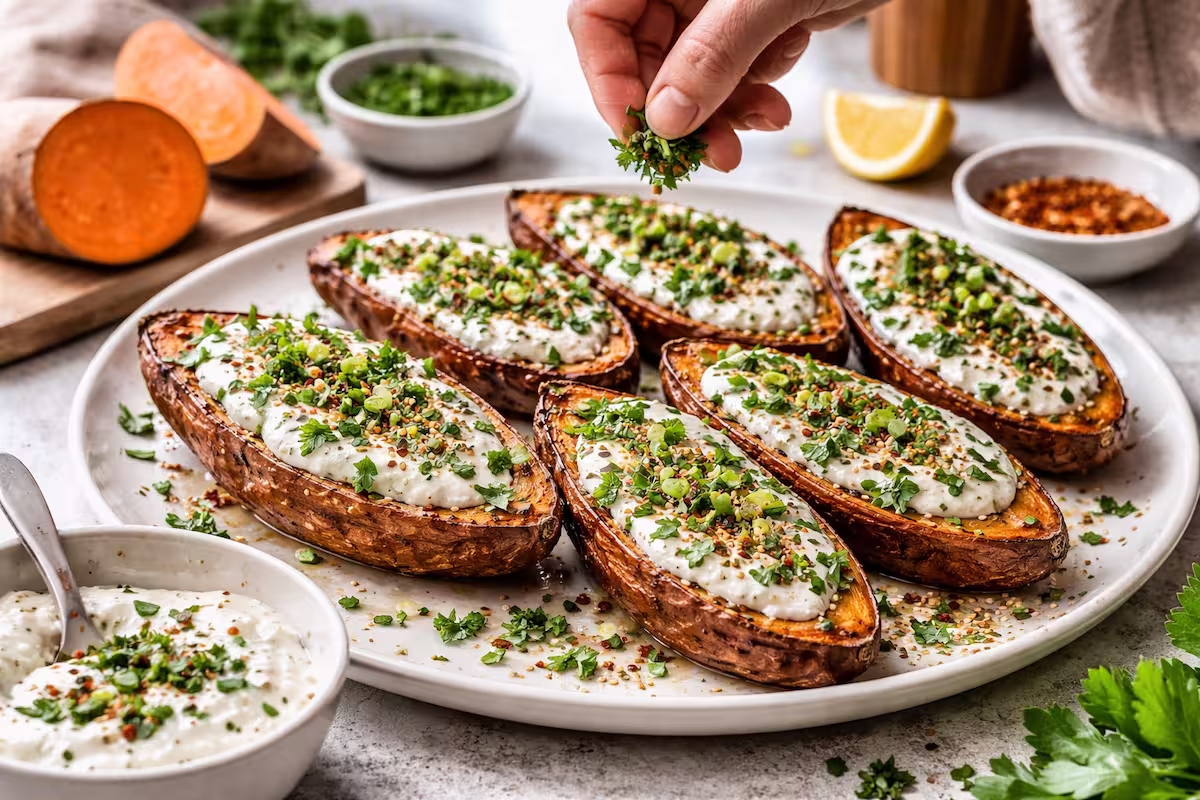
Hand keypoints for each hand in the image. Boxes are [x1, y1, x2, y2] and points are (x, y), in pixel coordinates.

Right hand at [569, 0, 886, 170]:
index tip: (642, 135)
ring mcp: (713, 2)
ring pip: (689, 77)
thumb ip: (712, 55)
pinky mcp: (751, 20)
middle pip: (643, 59)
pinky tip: (780, 88)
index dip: (610, 83)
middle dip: (681, 112)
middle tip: (712, 153)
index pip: (596, 23)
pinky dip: (753, 91)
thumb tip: (665, 119)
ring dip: (722, 113)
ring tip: (763, 122)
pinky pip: (730, 72)